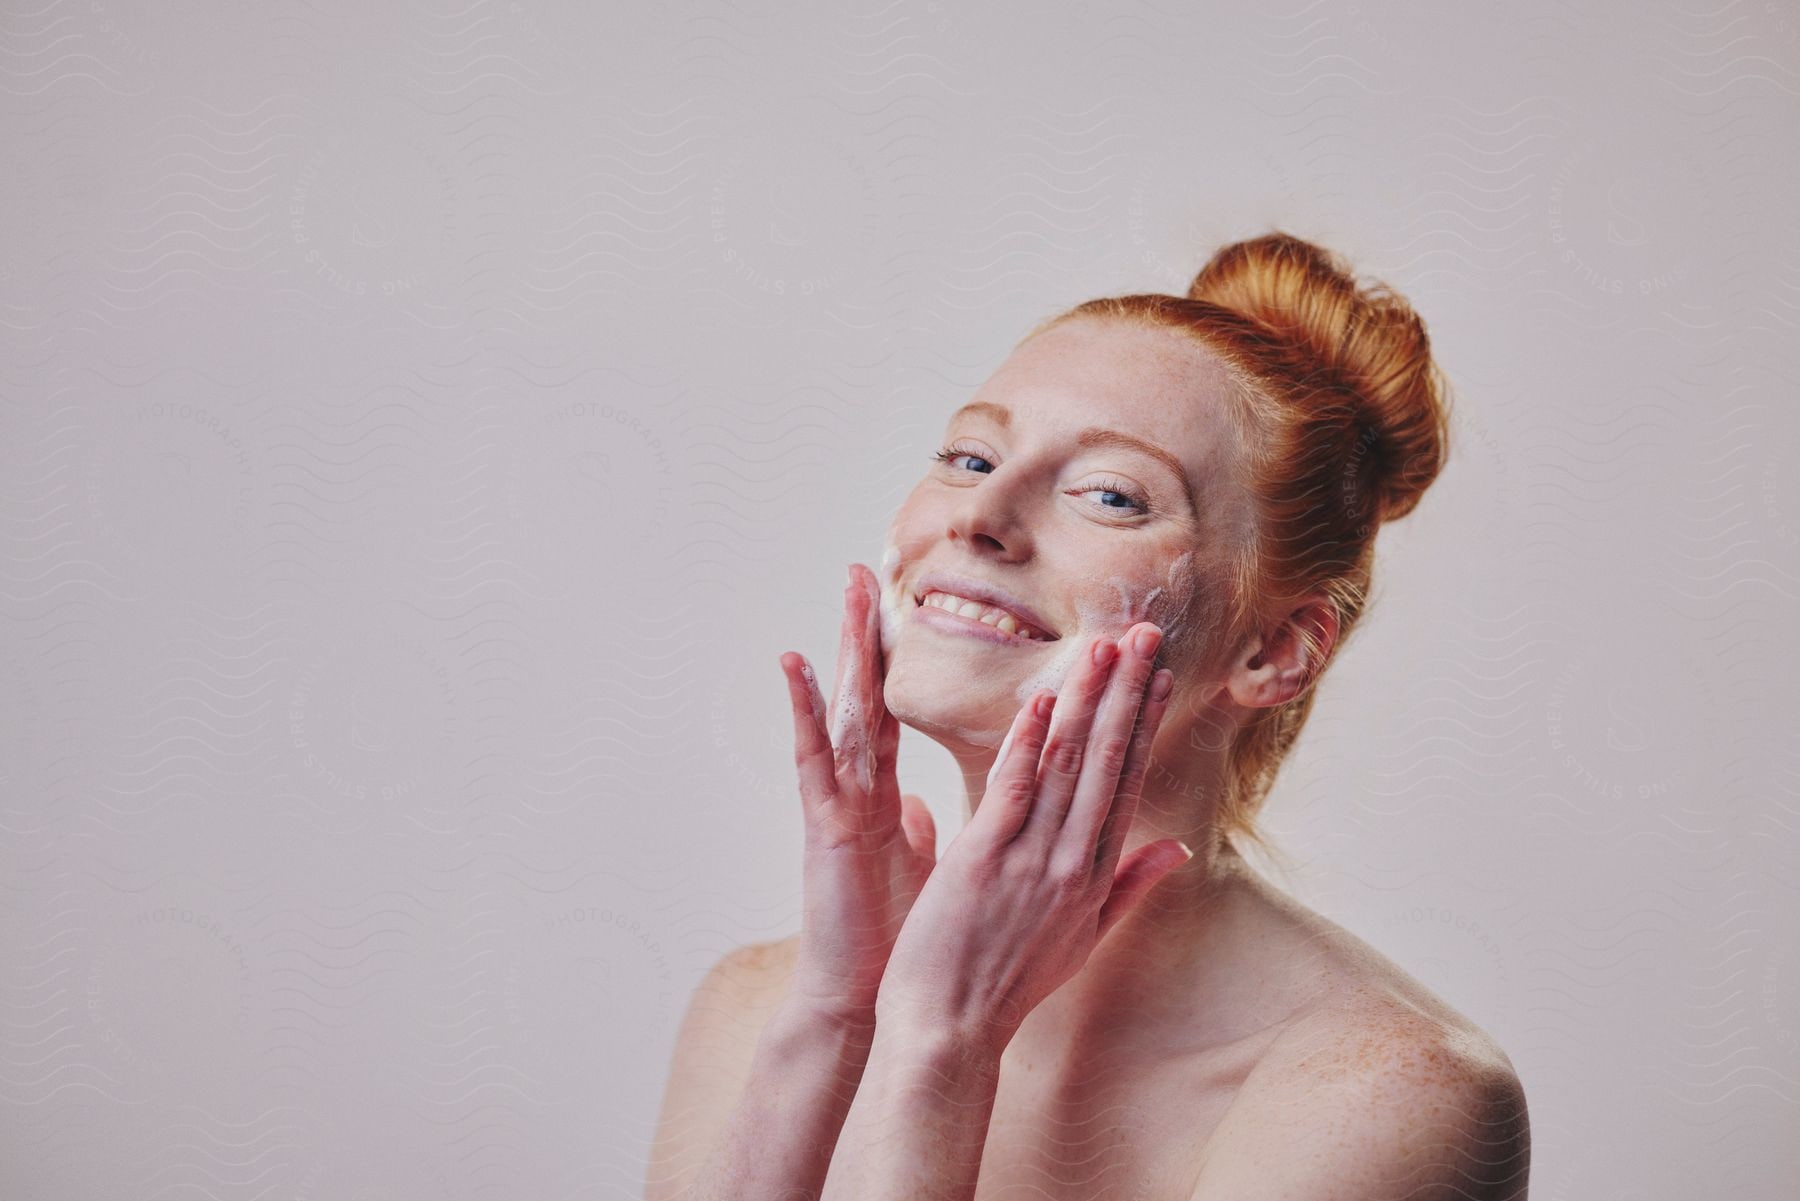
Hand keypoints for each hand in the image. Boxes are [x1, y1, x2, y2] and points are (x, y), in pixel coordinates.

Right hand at [777, 563, 937, 1019]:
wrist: (869, 999)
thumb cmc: (895, 941)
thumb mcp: (916, 871)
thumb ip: (911, 829)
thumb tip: (914, 801)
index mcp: (879, 798)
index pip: (887, 716)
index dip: (890, 664)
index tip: (895, 609)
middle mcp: (854, 791)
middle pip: (861, 697)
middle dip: (863, 636)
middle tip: (865, 570)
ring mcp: (836, 803)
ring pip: (839, 710)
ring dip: (842, 650)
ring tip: (846, 591)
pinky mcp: (824, 824)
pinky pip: (811, 756)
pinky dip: (801, 709)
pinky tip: (792, 663)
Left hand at [871, 622, 1188, 1054]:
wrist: (950, 1030)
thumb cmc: (1007, 985)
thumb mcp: (1084, 939)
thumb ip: (1130, 887)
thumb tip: (1177, 850)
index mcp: (1093, 876)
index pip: (1126, 783)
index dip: (1144, 723)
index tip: (1159, 674)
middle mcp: (1070, 862)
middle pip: (1108, 762)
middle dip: (1127, 692)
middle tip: (1146, 633)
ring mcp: (1030, 860)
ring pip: (1066, 765)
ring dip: (1086, 701)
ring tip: (1103, 647)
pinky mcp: (983, 861)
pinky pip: (1012, 791)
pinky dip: (1028, 744)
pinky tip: (1043, 700)